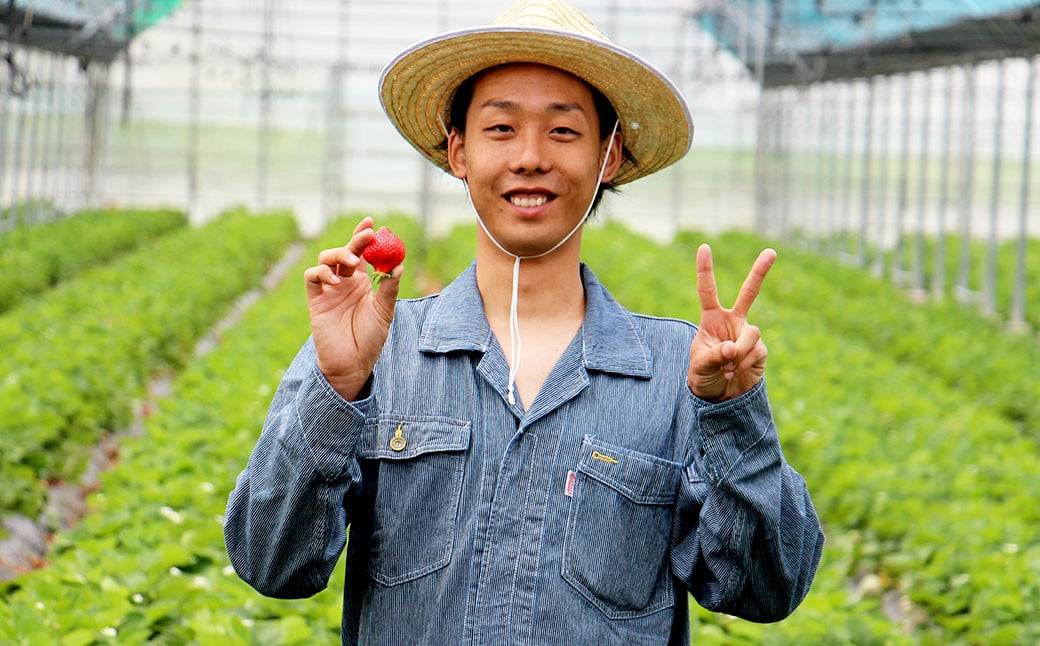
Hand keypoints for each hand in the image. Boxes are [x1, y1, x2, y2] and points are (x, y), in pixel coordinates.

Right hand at [304, 217, 402, 399]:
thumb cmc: (370, 338)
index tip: (373, 223)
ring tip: (353, 263)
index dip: (364, 236)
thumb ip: (389, 289)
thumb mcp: (385, 312)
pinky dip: (321, 272)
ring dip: (339, 254)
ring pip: (326, 259)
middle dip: (355, 240)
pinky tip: (335, 279)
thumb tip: (399, 265)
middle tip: (368, 235)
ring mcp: (329, 289)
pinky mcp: (316, 300)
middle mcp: (345, 282)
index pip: (362, 252)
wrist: (352, 363)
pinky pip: (312, 277)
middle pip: (346, 252)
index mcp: (362, 282)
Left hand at [687, 244, 775, 401]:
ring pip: (751, 333)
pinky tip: (734, 373)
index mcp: (711, 318)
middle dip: (760, 272)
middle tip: (771, 252)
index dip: (705, 269)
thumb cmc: (703, 375)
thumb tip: (733, 348)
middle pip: (749, 292)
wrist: (719, 396)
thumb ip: (714, 355)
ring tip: (726, 368)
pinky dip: (743, 363)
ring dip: (739, 352)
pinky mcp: (760, 349)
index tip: (704, 247)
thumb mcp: (700, 366)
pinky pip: (756, 350)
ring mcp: (748, 334)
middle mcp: (732, 321)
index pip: (707, 290)